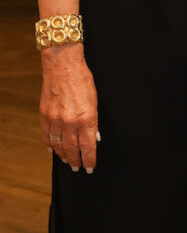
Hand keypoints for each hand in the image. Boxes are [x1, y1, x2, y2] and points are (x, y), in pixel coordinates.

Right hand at [40, 43, 98, 172]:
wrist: (63, 65)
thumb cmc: (82, 79)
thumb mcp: (95, 100)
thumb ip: (94, 121)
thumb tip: (95, 138)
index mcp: (86, 118)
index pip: (88, 147)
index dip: (89, 159)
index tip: (90, 167)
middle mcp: (70, 122)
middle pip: (72, 150)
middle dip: (75, 161)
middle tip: (77, 168)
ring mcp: (55, 120)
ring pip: (58, 145)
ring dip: (63, 155)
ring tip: (67, 160)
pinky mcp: (45, 115)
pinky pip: (47, 136)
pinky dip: (50, 144)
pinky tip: (53, 149)